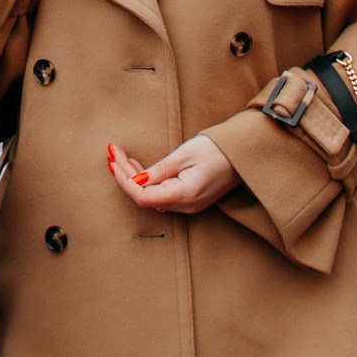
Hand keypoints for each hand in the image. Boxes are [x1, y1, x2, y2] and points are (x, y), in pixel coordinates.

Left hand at [108, 135, 240, 213]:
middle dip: (125, 175)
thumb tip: (135, 182)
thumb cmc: (217, 150)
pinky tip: (137, 167)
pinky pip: (162, 194)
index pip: (143, 198)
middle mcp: (186, 205)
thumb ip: (159, 170)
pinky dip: (147, 180)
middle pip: (145, 197)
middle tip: (113, 152)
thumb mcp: (184, 155)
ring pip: (152, 196)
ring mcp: (188, 204)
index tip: (113, 162)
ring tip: (120, 157)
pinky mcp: (190, 198)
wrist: (243, 154)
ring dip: (134, 177)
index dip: (125, 181)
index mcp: (184, 195)